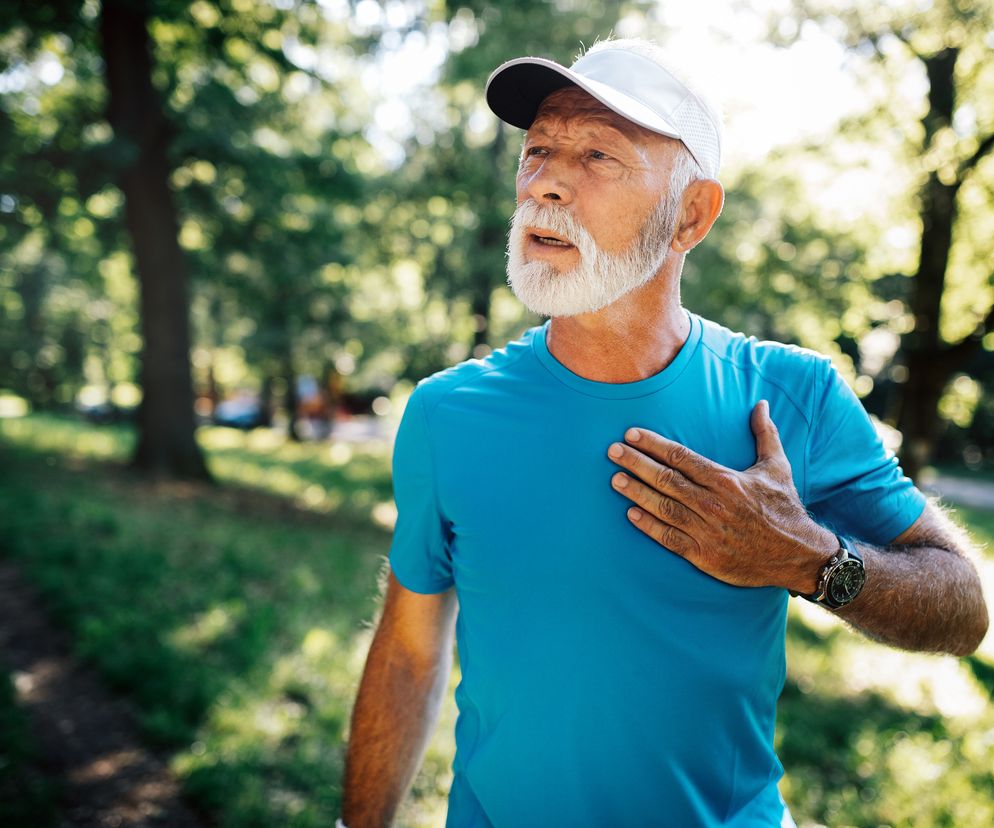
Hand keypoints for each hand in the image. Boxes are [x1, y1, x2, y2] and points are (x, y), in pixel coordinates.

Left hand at [607, 400, 835, 590]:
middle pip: (666, 479)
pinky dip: (649, 527)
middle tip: (612, 451)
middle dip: (636, 463)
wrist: (797, 555)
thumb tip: (761, 403)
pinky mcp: (704, 555)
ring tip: (615, 480)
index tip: (632, 434)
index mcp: (727, 480)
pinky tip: (630, 514)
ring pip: (663, 508)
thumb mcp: (777, 467)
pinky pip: (670, 539)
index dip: (654, 444)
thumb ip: (764, 434)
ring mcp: (707, 531)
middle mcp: (713, 504)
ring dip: (636, 492)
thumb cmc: (784, 508)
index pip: (681, 457)